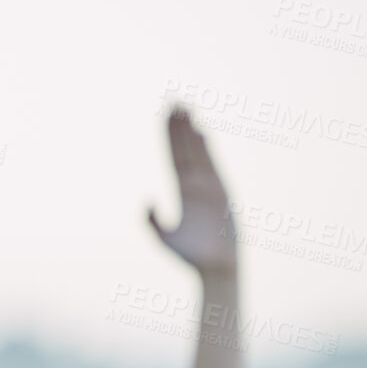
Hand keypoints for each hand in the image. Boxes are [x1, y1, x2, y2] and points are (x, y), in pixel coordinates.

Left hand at [147, 105, 235, 275]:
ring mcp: (210, 186)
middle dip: (179, 126)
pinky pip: (212, 166)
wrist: (214, 267)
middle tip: (173, 100)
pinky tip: (200, 131)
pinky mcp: (221, 192)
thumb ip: (151, 222)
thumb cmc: (190, 256)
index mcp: (184, 193)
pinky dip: (206, 150)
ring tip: (185, 108)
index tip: (164, 116)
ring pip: (198, 153)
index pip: (175, 157)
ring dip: (190, 131)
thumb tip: (146, 201)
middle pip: (186, 149)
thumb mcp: (164, 238)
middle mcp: (197, 185)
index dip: (170, 138)